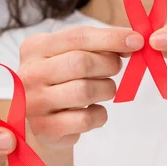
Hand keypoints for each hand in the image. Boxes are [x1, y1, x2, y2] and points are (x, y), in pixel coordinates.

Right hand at [18, 26, 143, 147]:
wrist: (42, 123)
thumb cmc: (63, 81)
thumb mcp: (71, 55)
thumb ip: (98, 45)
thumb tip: (132, 40)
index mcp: (36, 47)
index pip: (77, 37)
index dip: (111, 38)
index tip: (137, 41)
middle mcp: (30, 74)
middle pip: (80, 63)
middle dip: (108, 65)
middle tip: (116, 68)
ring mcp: (34, 103)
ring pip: (85, 91)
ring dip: (106, 89)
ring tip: (104, 90)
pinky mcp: (46, 129)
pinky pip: (86, 119)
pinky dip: (100, 114)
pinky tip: (94, 110)